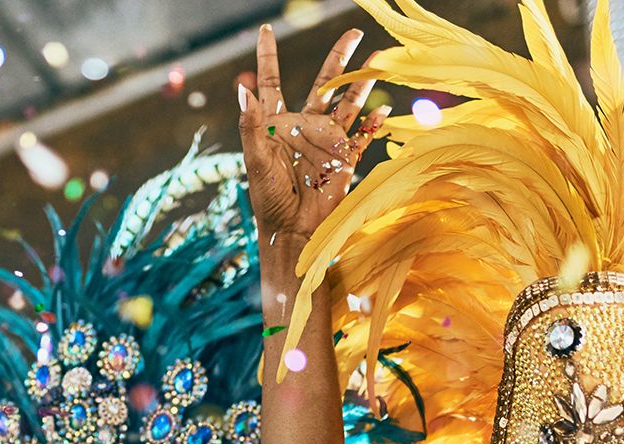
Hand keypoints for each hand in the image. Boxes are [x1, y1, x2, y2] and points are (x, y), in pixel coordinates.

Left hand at [238, 26, 388, 242]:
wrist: (293, 233)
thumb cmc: (269, 201)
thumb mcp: (256, 162)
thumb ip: (251, 126)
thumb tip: (242, 90)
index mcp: (277, 124)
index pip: (272, 83)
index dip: (268, 57)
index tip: (267, 30)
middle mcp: (304, 126)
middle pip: (324, 84)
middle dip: (338, 58)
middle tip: (354, 32)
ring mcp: (327, 141)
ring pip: (349, 103)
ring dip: (363, 83)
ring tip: (378, 58)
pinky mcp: (345, 159)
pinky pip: (363, 137)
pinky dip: (373, 124)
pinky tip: (381, 112)